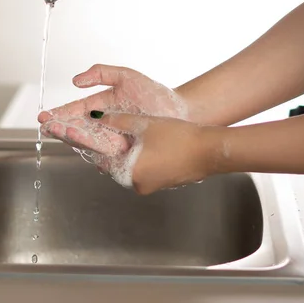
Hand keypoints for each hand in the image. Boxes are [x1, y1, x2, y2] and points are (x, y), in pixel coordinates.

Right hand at [38, 64, 188, 155]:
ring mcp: (111, 139)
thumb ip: (101, 73)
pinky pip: (104, 153)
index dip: (58, 115)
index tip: (44, 116)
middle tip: (48, 126)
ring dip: (74, 137)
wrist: (179, 111)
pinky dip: (92, 148)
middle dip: (61, 127)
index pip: (74, 113)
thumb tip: (75, 81)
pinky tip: (82, 145)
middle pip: (76, 129)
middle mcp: (102, 126)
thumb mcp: (126, 76)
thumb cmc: (154, 94)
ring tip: (64, 131)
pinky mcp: (122, 152)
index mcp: (99, 108)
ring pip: (87, 141)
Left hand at [87, 111, 221, 194]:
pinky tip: (151, 144)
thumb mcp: (144, 124)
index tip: (94, 136)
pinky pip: (146, 170)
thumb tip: (97, 116)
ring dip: (130, 153)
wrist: (210, 150)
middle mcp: (138, 184)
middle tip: (114, 133)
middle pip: (116, 165)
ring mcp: (151, 186)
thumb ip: (117, 120)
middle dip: (115, 149)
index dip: (98, 145)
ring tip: (135, 136)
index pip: (103, 160)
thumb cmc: (179, 138)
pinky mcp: (163, 183)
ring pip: (132, 167)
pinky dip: (144, 158)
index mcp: (129, 173)